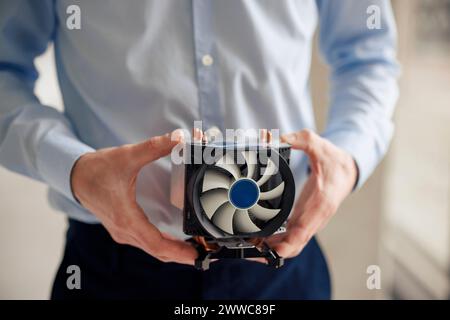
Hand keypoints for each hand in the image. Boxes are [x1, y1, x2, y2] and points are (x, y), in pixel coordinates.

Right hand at [70, 130, 196, 264]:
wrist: (76, 176)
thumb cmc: (98, 169)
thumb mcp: (127, 156)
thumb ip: (154, 147)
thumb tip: (180, 138)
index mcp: (126, 217)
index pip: (156, 244)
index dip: (178, 251)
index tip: (195, 255)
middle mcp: (125, 230)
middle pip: (158, 251)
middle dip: (181, 254)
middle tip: (205, 252)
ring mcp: (123, 232)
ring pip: (152, 249)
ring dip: (173, 252)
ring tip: (195, 249)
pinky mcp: (123, 229)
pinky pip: (146, 243)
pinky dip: (162, 245)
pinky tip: (175, 242)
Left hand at [266, 129, 357, 258]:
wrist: (347, 169)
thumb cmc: (334, 160)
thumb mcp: (319, 145)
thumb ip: (300, 139)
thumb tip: (274, 138)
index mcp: (322, 201)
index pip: (306, 229)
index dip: (291, 243)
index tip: (276, 251)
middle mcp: (317, 215)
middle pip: (298, 242)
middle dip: (277, 251)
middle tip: (256, 250)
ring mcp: (312, 219)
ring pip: (295, 241)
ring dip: (276, 247)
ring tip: (255, 246)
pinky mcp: (306, 218)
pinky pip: (293, 234)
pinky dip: (280, 240)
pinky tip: (264, 240)